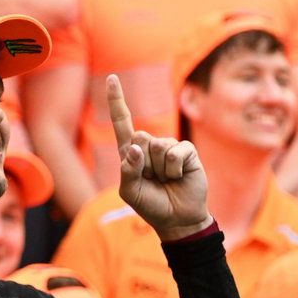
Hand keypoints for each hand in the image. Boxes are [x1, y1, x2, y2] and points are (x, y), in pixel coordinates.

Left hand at [108, 74, 210, 240]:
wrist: (177, 219)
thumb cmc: (151, 205)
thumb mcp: (130, 192)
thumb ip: (127, 170)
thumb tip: (135, 148)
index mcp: (130, 152)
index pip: (122, 121)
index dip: (117, 100)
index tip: (111, 78)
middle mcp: (149, 146)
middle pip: (139, 137)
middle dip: (144, 162)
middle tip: (153, 179)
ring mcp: (169, 147)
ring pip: (157, 146)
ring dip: (160, 169)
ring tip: (166, 180)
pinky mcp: (186, 151)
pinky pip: (176, 152)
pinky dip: (175, 168)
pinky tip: (179, 177)